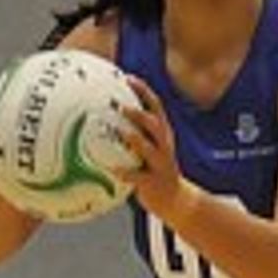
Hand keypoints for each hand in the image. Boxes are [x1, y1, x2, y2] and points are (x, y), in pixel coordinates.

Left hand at [118, 75, 187, 220]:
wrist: (175, 199)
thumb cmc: (153, 170)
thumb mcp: (148, 149)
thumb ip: (131, 133)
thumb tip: (102, 118)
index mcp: (162, 133)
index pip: (155, 106)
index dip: (143, 91)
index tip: (127, 78)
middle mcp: (164, 145)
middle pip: (155, 124)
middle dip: (139, 113)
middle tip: (120, 105)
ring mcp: (161, 163)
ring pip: (150, 148)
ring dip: (135, 138)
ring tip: (121, 132)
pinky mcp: (154, 181)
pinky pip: (138, 176)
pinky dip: (125, 172)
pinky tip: (111, 169)